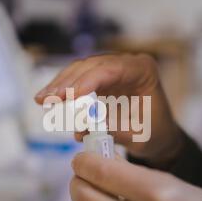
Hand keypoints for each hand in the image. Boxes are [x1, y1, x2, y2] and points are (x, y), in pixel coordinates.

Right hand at [34, 54, 181, 162]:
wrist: (159, 135)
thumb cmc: (155, 133)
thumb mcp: (138, 134)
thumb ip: (113, 128)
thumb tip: (83, 126)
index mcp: (143, 70)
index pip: (110, 69)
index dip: (87, 82)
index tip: (68, 97)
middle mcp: (127, 64)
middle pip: (91, 66)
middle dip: (67, 83)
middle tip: (47, 99)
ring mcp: (112, 70)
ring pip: (80, 71)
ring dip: (60, 85)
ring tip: (42, 100)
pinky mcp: (101, 80)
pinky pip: (78, 80)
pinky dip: (63, 91)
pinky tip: (48, 100)